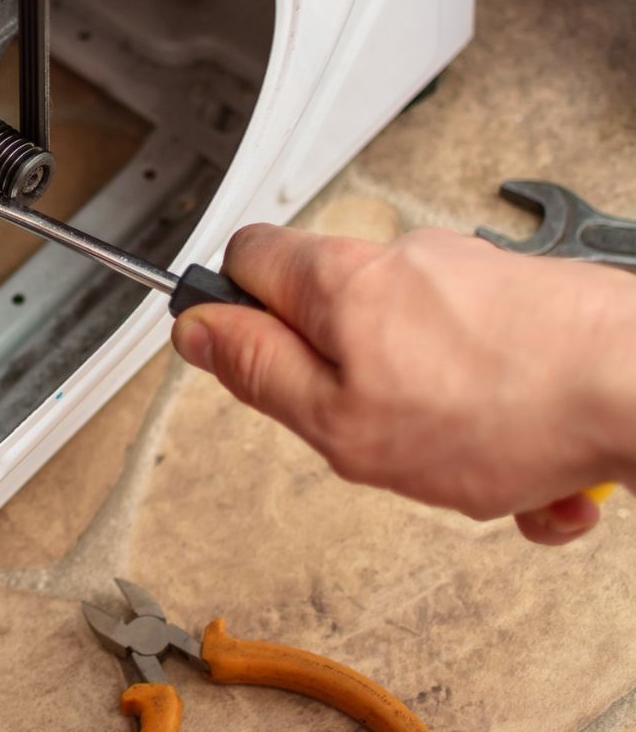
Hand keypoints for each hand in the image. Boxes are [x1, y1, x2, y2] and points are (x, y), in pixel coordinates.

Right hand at [173, 224, 635, 544]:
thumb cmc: (505, 407)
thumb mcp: (340, 421)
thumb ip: (258, 373)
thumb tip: (197, 329)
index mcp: (339, 280)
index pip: (243, 258)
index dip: (232, 312)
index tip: (248, 362)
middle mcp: (402, 260)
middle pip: (334, 317)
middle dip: (350, 389)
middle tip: (374, 436)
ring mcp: (473, 277)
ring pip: (417, 357)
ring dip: (437, 423)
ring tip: (480, 473)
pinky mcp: (531, 304)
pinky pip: (487, 372)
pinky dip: (502, 426)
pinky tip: (534, 473)